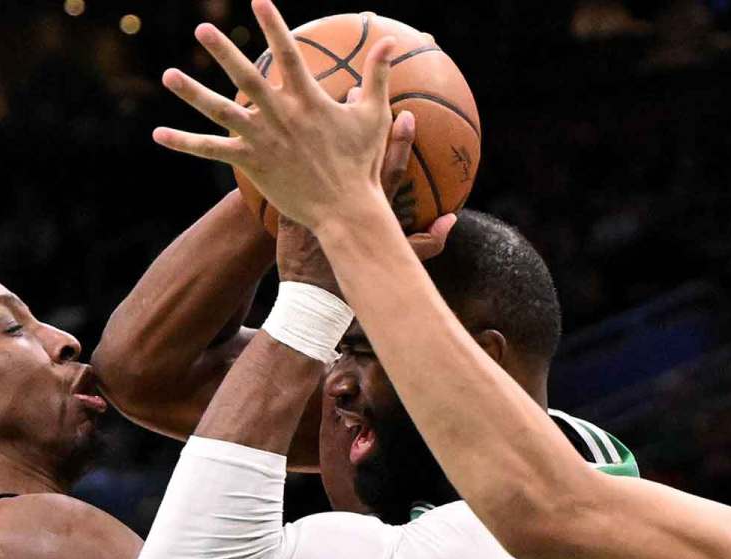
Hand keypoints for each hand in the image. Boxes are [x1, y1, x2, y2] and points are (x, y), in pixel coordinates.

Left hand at [153, 0, 396, 231]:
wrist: (346, 210)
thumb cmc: (361, 164)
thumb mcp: (374, 116)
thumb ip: (377, 75)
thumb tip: (389, 41)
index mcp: (308, 99)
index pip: (287, 52)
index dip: (273, 23)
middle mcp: (281, 115)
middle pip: (247, 76)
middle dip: (224, 51)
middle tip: (203, 29)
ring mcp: (262, 139)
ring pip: (221, 111)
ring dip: (193, 92)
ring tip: (168, 74)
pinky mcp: (250, 163)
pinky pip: (210, 151)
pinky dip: (184, 144)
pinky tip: (158, 135)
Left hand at [276, 114, 456, 296]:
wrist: (314, 296)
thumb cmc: (359, 277)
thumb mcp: (398, 259)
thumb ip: (429, 239)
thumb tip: (453, 219)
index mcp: (372, 206)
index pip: (392, 166)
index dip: (401, 139)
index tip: (406, 112)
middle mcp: (344, 197)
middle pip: (350, 150)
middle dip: (353, 117)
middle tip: (353, 90)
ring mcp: (314, 200)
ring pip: (312, 156)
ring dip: (311, 127)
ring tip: (307, 103)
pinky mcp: (287, 208)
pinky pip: (284, 177)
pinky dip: (282, 157)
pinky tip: (276, 137)